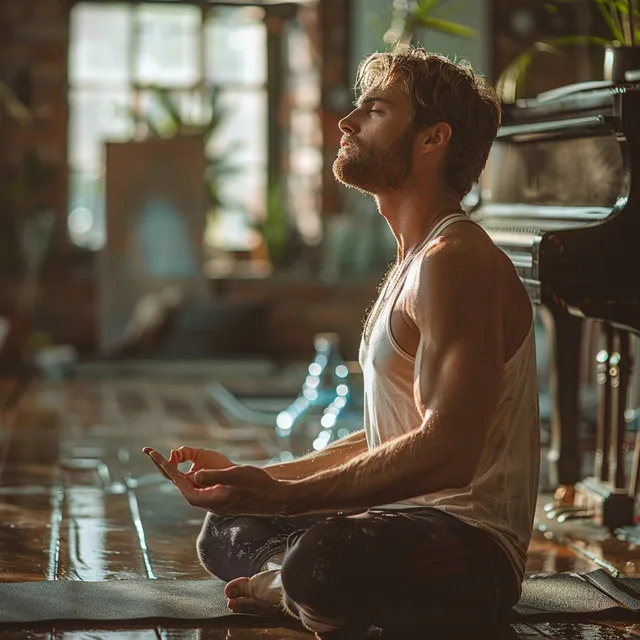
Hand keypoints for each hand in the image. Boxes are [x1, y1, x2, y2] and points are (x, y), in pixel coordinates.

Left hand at [143, 448, 292, 515]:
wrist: (275, 497)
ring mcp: (214, 499)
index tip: (154, 455)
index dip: (166, 468)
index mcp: (207, 499)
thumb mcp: (236, 476)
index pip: (180, 483)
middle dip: (166, 468)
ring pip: (190, 484)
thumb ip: (214, 476)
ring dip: (178, 470)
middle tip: (150, 453)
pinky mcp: (220, 496)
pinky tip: (189, 467)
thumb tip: (194, 474)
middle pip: (181, 484)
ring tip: (165, 457)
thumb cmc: (257, 486)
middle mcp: (208, 501)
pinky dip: (191, 474)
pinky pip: (200, 484)